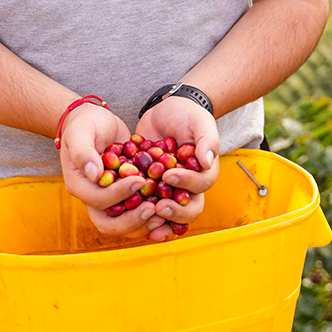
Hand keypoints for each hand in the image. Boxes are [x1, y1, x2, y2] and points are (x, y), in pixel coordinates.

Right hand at [57, 102, 163, 236]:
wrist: (95, 121)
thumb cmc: (86, 123)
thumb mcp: (81, 132)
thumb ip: (83, 152)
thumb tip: (95, 174)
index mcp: (79, 185)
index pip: (98, 200)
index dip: (119, 194)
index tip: (139, 180)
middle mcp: (92, 198)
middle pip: (109, 223)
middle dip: (133, 220)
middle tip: (155, 209)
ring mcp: (109, 200)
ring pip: (124, 225)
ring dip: (144, 223)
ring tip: (164, 213)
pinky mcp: (124, 197)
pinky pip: (136, 214)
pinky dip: (151, 216)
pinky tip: (169, 207)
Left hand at [135, 96, 219, 238]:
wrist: (164, 111)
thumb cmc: (187, 115)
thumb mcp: (199, 121)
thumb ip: (207, 139)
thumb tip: (207, 160)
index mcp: (203, 173)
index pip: (200, 186)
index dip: (186, 184)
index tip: (169, 176)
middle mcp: (188, 186)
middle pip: (188, 209)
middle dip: (175, 212)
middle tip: (159, 208)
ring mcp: (168, 189)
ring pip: (167, 213)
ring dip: (157, 220)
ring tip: (143, 220)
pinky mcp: (150, 187)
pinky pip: (146, 204)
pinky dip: (138, 212)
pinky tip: (124, 212)